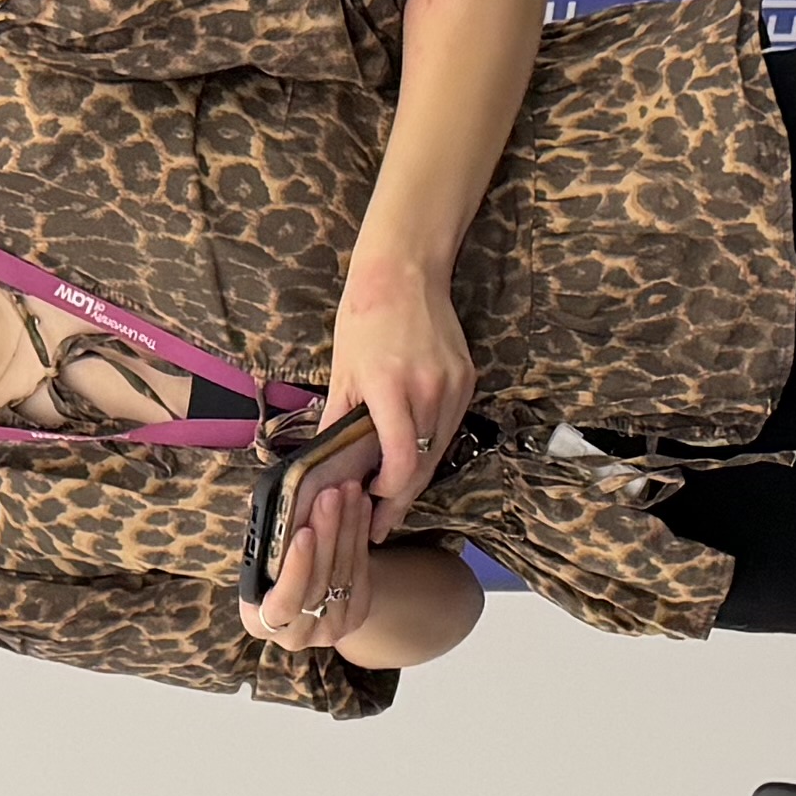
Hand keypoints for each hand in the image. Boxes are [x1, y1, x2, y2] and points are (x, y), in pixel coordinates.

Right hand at [237, 468, 385, 652]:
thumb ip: (264, 541)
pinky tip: (361, 507)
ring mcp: (331, 628)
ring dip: (348, 527)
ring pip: (343, 573)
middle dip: (327, 533)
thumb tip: (263, 501)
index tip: (304, 532)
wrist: (303, 592)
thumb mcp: (258, 560)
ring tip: (348, 492)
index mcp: (260, 622)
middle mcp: (297, 633)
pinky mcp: (356, 613)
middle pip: (319, 581)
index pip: (284, 602)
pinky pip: (361, 570)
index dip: (296, 567)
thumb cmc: (271, 572)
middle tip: (330, 496)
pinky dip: (361, 534)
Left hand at [321, 251, 479, 535]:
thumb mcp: (342, 373)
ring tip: (393, 493)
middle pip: (424, 463)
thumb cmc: (364, 320)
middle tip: (383, 521)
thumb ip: (339, 423)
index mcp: (391, 388)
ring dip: (417, 473)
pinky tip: (412, 455)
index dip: (389, 494)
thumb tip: (329, 468)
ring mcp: (453, 385)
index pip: (402, 462)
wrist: (403, 274)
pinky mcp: (466, 379)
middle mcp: (429, 389)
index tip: (373, 510)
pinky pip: (448, 426)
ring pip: (439, 449)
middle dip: (402, 496)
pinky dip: (431, 445)